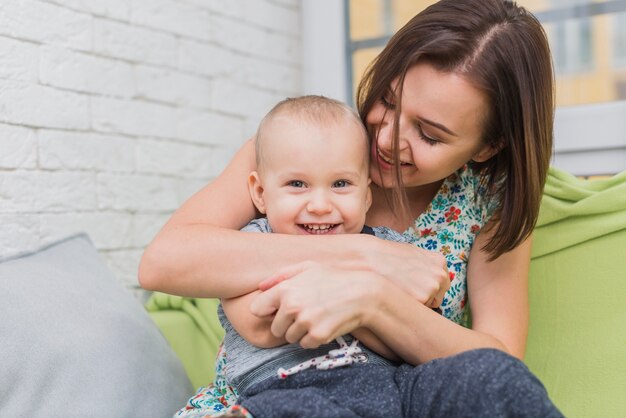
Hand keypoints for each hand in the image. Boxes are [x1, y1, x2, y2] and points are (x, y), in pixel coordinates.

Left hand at [250, 262, 380, 348]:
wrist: (363, 293)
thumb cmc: (334, 278)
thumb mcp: (308, 267)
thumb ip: (281, 275)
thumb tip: (260, 287)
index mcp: (285, 289)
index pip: (257, 310)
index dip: (268, 311)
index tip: (279, 310)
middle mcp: (292, 307)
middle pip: (275, 328)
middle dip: (287, 324)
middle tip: (305, 313)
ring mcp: (305, 322)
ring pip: (290, 338)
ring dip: (300, 332)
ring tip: (317, 317)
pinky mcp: (318, 335)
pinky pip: (305, 344)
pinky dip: (313, 339)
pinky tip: (324, 324)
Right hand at [362, 238, 449, 307]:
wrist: (371, 259)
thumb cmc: (389, 256)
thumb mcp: (412, 253)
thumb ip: (426, 264)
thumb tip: (432, 274)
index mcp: (440, 261)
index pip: (441, 282)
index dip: (426, 286)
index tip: (414, 284)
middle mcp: (440, 274)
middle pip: (439, 296)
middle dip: (426, 296)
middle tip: (407, 290)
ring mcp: (433, 287)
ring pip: (429, 304)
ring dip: (417, 302)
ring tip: (400, 291)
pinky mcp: (422, 299)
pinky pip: (420, 310)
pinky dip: (410, 307)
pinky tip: (398, 297)